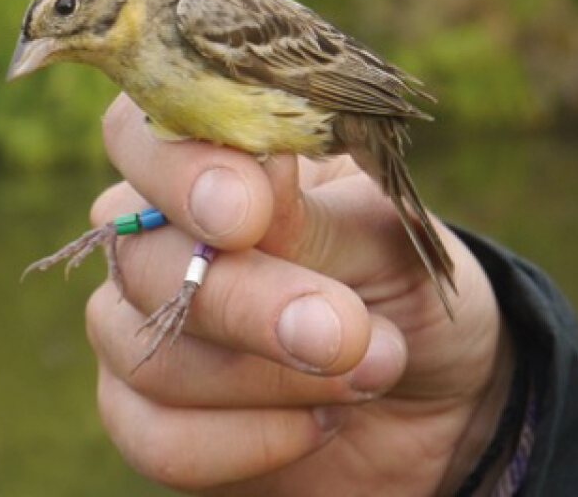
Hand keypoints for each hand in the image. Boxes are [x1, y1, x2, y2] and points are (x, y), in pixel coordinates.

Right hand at [87, 94, 513, 495]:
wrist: (438, 396)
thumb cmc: (401, 284)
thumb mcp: (385, 238)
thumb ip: (313, 214)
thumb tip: (262, 165)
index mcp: (206, 160)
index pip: (139, 135)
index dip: (177, 171)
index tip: (249, 215)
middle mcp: (154, 238)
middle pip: (143, 260)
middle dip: (248, 302)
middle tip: (346, 331)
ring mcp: (138, 328)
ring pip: (153, 358)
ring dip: (274, 378)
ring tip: (369, 370)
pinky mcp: (146, 418)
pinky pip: (158, 439)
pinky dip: (252, 442)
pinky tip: (319, 425)